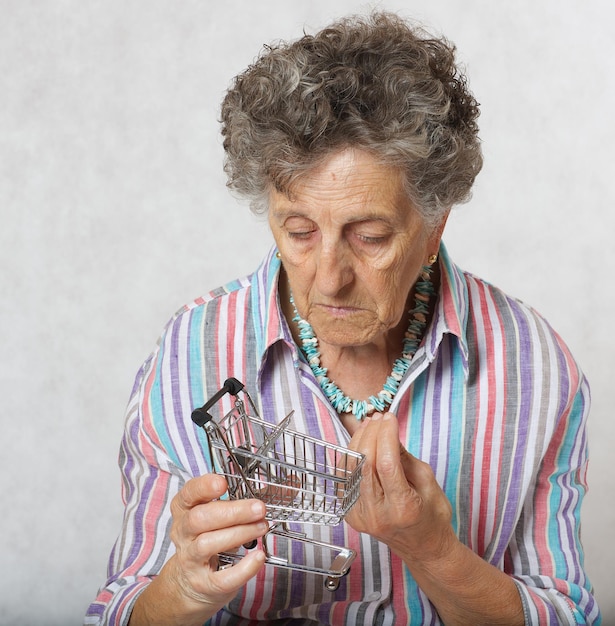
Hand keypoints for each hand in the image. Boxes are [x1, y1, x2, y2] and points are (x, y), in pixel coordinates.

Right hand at [169, 474, 267, 608]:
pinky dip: (242, 569)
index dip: (203, 487)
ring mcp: (191, 560)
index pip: (188, 494)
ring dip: (239, 534)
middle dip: (232, 512)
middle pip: (199, 519)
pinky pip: (220, 578)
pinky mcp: (203, 584)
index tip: (223, 483)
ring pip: (207, 544)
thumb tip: (290, 485)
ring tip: (262, 527)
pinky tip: (258, 557)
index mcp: (186, 510)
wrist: (190, 584)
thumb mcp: (220, 516)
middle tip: (259, 509)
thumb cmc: (210, 538)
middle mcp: (184, 534)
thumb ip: (251, 499)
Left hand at [345, 412, 454, 563]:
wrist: (423, 547)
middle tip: (379, 418)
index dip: (386, 435)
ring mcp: (361, 516)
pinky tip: (360, 442)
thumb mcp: (428, 482)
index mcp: (403, 508)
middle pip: (366, 463)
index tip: (390, 418)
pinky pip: (347, 478)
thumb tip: (387, 432)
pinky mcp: (351, 515)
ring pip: (352, 468)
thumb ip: (405, 457)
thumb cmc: (431, 516)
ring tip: (369, 424)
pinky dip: (352, 457)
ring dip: (359, 441)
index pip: (387, 463)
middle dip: (371, 434)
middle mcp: (378, 514)